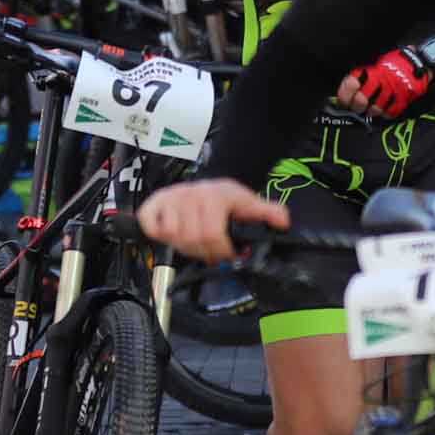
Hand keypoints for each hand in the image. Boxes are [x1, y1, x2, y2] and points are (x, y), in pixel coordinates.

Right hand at [136, 177, 283, 263]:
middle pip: (192, 240)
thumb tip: (282, 223)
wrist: (207, 181)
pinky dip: (160, 235)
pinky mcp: (153, 204)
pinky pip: (151, 227)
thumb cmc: (226, 197)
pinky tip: (174, 234)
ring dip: (186, 246)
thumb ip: (268, 213)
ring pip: (174, 237)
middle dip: (206, 252)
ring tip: (196, 242)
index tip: (228, 253)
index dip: (222, 251)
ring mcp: (169, 200)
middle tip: (213, 251)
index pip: (211, 235)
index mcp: (212, 197)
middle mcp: (188, 196)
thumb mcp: (249, 203)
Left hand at [348, 48, 434, 120]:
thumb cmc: (393, 61)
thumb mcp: (375, 62)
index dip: (344, 94)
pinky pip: (391, 112)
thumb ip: (362, 74)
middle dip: (357, 107)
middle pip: (361, 100)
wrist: (417, 60)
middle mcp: (380, 80)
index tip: (343, 101)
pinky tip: (385, 111)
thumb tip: (347, 89)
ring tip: (372, 109)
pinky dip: (387, 114)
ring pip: (375, 108)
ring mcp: (392, 89)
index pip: (351, 83)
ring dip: (372, 111)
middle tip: (358, 108)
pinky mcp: (404, 97)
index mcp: (371, 70)